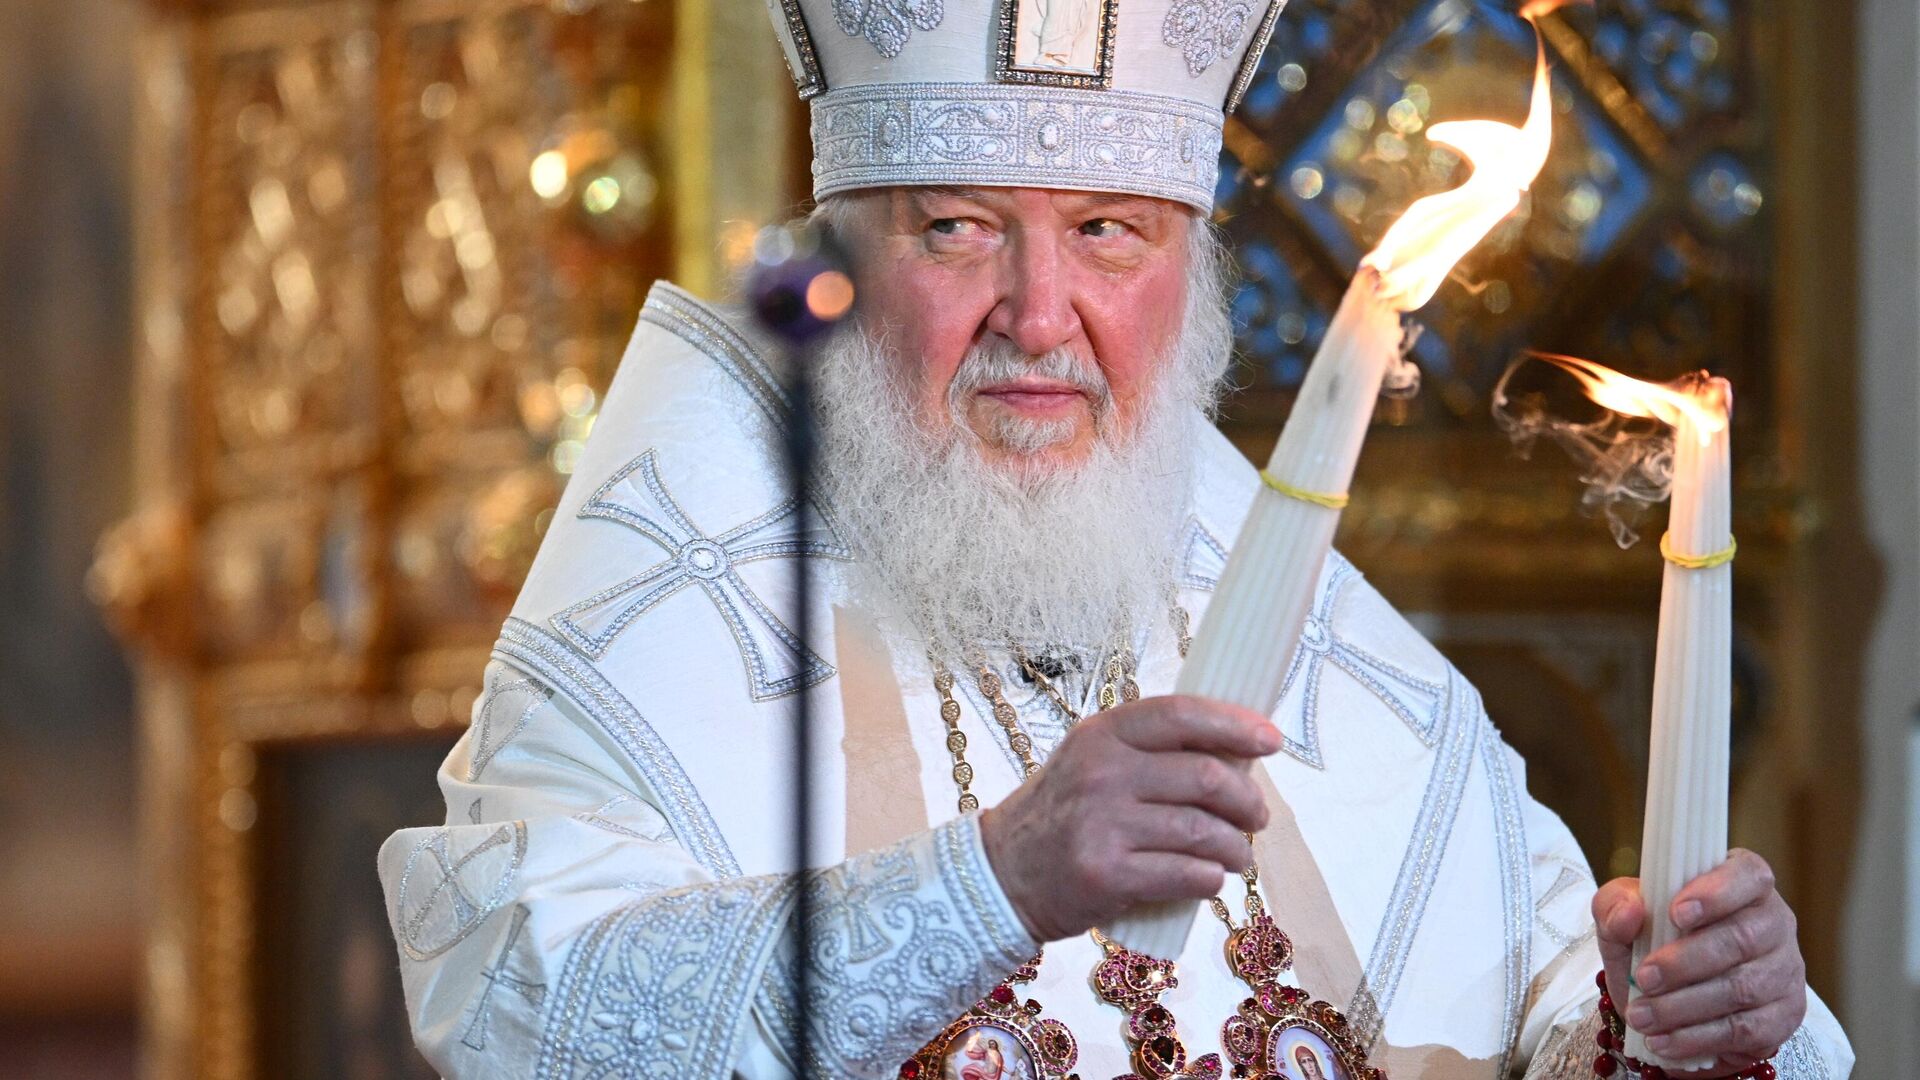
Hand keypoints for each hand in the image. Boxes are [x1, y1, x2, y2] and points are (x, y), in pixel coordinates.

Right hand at [979, 695, 1277, 941]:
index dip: (1234, 724)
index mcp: (1102, 735)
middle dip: (1247, 800)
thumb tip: (1235, 754)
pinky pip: (1186, 875)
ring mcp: (1103, 826)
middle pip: (1205, 776)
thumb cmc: (1061, 814)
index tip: (1270, 740)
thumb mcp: (1091, 762)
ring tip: (1238, 854)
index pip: (1181, 715)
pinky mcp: (1107, 876)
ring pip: (1204, 832)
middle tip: (1257, 816)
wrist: (1003, 874)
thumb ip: (1149, 751)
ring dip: (1236, 848)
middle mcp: (1102, 774)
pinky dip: (1212, 879)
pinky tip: (1211, 879)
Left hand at [1594, 850, 1806, 1074]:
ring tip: (1640, 1015)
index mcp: (1741, 883)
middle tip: (1644, 978)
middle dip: (1686, 962)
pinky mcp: (1783, 1016)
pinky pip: (1745, 1030)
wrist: (1666, 999)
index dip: (1717, 893)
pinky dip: (1698, 1038)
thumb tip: (1630, 911)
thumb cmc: (1650, 942)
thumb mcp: (1621, 917)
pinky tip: (1663, 1040)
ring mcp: (1785, 971)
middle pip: (1742, 938)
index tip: (1676, 913)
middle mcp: (1773, 922)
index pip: (1748, 875)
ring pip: (1742, 988)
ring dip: (1684, 1006)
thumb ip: (1615, 905)